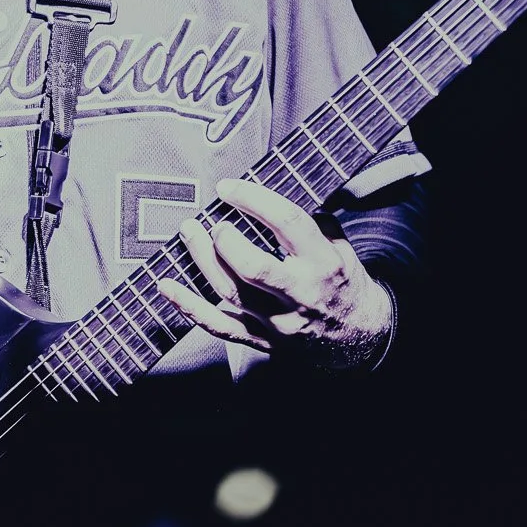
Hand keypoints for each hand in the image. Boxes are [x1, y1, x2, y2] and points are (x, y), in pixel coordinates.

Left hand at [157, 178, 394, 370]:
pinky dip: (189, 307)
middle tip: (215, 222)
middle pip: (254, 267)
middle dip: (227, 241)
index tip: (229, 188)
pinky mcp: (261, 339)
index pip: (287, 223)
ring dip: (203, 260)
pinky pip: (219, 325)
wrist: (358, 336)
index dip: (254, 200)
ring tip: (189, 232)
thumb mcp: (342, 247)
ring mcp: (277, 321)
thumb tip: (272, 196)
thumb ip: (312, 221)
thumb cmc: (344, 284)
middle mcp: (299, 294)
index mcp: (322, 262)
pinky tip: (168, 286)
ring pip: (231, 292)